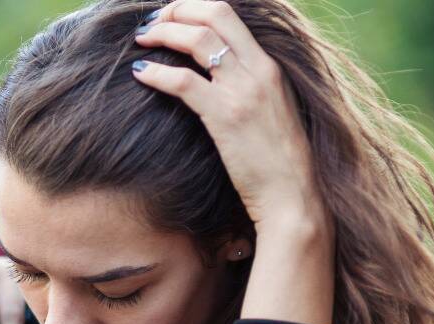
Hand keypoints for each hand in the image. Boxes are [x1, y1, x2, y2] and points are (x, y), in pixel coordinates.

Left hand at [133, 0, 325, 233]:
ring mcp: (243, 91)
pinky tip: (140, 74)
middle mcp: (259, 70)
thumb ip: (248, 88)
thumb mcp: (270, 111)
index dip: (194, 8)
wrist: (293, 195)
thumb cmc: (277, 163)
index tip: (172, 15)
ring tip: (140, 41)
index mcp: (269, 66)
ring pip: (197, 40)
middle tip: (151, 21)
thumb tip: (214, 78)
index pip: (229, 15)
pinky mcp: (225, 116)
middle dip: (177, 11)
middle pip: (214, 15)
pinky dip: (156, 73)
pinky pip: (183, 82)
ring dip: (163, 33)